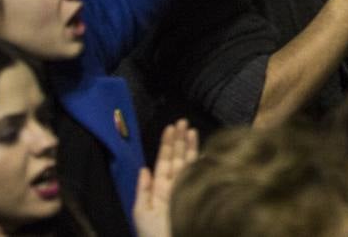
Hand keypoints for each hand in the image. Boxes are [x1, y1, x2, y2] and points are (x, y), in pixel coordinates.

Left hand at [132, 119, 198, 236]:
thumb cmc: (153, 234)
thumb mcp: (141, 213)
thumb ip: (142, 191)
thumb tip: (144, 168)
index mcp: (160, 190)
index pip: (164, 163)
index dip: (167, 145)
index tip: (170, 127)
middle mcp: (176, 187)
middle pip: (178, 159)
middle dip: (180, 140)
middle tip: (183, 121)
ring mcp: (189, 190)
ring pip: (190, 164)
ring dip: (191, 147)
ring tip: (192, 130)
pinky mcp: (201, 194)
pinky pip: (203, 175)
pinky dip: (205, 162)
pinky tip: (206, 150)